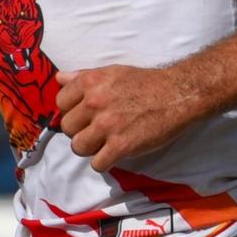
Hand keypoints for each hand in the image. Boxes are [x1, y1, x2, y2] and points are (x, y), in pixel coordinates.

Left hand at [56, 65, 190, 172]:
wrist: (176, 94)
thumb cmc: (144, 82)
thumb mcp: (111, 71)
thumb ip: (83, 76)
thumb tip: (59, 79)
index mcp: (90, 82)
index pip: (60, 103)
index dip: (71, 110)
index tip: (84, 113)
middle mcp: (94, 102)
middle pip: (67, 128)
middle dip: (80, 130)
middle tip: (96, 129)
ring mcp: (107, 125)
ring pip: (78, 147)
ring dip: (90, 148)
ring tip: (104, 142)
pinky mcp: (121, 146)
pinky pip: (97, 164)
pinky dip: (105, 162)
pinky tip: (115, 153)